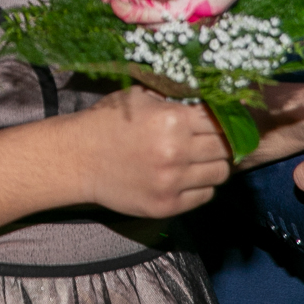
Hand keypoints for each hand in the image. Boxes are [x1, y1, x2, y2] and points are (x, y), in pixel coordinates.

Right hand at [70, 85, 231, 218]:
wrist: (77, 158)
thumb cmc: (107, 122)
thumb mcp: (140, 98)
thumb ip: (175, 99)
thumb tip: (211, 98)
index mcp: (172, 119)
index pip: (221, 119)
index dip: (226, 118)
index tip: (225, 119)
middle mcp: (176, 152)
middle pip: (226, 148)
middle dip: (223, 141)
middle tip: (213, 139)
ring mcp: (172, 182)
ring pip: (220, 173)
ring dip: (214, 164)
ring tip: (198, 159)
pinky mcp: (167, 205)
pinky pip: (205, 195)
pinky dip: (200, 185)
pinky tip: (185, 176)